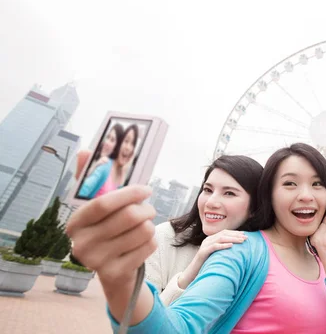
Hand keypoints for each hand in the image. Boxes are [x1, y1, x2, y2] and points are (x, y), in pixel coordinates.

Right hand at [66, 151, 156, 287]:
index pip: (103, 203)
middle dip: (146, 209)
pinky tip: (142, 243)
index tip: (146, 190)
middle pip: (128, 217)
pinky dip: (151, 241)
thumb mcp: (98, 207)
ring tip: (144, 227)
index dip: (129, 193)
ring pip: (142, 231)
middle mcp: (80, 244)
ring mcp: (97, 262)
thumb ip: (92, 179)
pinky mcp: (115, 273)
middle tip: (149, 210)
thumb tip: (85, 151)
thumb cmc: (107, 230)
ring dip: (150, 225)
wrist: (113, 272)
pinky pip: (148, 246)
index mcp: (75, 223)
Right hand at [178, 229, 246, 288]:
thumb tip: (236, 248)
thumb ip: (222, 250)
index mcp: (211, 239)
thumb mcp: (216, 255)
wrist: (192, 273)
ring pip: (220, 239)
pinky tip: (231, 246)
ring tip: (241, 241)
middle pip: (223, 234)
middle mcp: (207, 240)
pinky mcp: (202, 252)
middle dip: (236, 235)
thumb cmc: (206, 265)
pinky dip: (223, 245)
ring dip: (232, 239)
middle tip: (246, 237)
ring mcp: (204, 245)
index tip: (244, 234)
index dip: (234, 232)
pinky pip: (214, 247)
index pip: (224, 232)